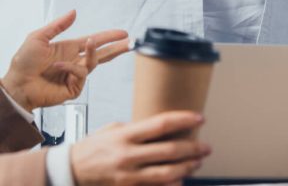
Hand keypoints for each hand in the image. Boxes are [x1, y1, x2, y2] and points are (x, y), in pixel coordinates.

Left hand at [0, 9, 128, 111]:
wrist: (16, 85)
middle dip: (117, 48)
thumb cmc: (23, 63)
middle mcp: (75, 61)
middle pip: (102, 54)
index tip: (123, 33)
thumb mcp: (38, 37)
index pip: (95, 41)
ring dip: (93, 52)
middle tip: (131, 43)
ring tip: (89, 43)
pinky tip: (59, 66)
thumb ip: (58, 25)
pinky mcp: (72, 88)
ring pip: (93, 63)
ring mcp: (74, 75)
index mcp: (70, 49)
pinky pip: (80, 75)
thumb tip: (74, 12)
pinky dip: (71, 68)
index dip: (109, 37)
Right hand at [70, 111, 209, 185]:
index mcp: (126, 135)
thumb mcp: (115, 129)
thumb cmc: (94, 147)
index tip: (199, 118)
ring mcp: (128, 176)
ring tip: (197, 162)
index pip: (162, 124)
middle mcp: (128, 155)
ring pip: (166, 174)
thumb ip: (139, 129)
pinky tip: (181, 180)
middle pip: (169, 151)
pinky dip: (171, 185)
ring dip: (186, 168)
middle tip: (206, 146)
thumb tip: (164, 126)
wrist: (71, 171)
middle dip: (192, 148)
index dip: (184, 119)